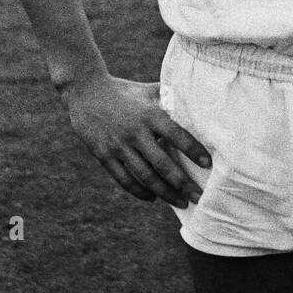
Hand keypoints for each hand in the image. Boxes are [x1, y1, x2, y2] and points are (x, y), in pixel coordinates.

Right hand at [64, 74, 210, 205]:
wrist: (85, 91)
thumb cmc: (123, 91)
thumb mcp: (147, 90)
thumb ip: (169, 97)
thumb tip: (195, 102)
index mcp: (149, 114)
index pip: (177, 135)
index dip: (193, 150)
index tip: (207, 163)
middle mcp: (135, 132)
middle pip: (162, 164)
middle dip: (182, 183)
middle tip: (198, 196)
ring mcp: (118, 146)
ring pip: (145, 176)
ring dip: (164, 193)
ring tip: (180, 202)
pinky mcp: (104, 156)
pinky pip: (124, 180)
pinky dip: (140, 192)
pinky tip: (153, 198)